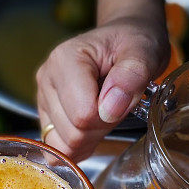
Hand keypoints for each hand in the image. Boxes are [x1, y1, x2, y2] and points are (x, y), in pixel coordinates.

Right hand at [36, 13, 168, 160]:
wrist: (125, 39)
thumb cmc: (133, 42)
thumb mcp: (144, 51)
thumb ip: (131, 76)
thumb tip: (109, 109)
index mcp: (65, 60)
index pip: (83, 115)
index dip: (110, 117)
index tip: (123, 98)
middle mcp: (47, 78)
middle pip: (71, 134)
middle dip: (100, 129)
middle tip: (116, 105)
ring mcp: (43, 98)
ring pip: (62, 145)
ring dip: (90, 139)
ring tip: (104, 112)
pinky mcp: (45, 114)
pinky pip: (56, 148)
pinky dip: (77, 147)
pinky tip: (92, 128)